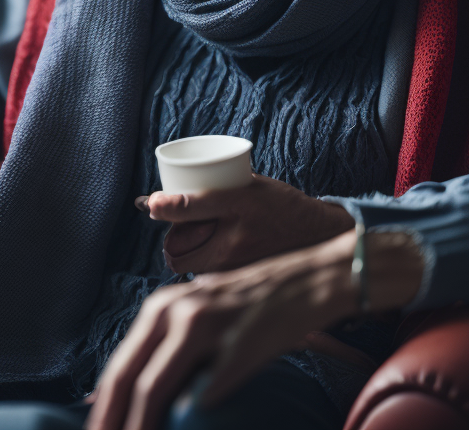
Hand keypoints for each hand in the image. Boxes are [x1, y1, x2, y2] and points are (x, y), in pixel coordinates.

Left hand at [86, 228, 423, 429]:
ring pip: (152, 388)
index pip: (118, 369)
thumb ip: (166, 351)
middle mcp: (176, 310)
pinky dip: (184, 423)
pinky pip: (200, 396)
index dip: (102, 412)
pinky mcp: (236, 347)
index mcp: (163, 307)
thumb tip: (127, 398)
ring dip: (138, 426)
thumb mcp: (201, 318)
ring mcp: (206, 325)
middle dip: (113, 423)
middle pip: (127, 379)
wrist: (309, 281)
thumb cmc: (255, 307)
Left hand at [135, 174, 354, 273]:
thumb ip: (215, 192)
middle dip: (173, 239)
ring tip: (198, 243)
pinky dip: (201, 270)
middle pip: (178, 245)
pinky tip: (213, 258)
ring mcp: (237, 264)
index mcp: (240, 203)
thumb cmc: (282, 206)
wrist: (318, 237)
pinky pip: (204, 278)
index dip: (164, 206)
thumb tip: (168, 200)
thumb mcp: (251, 186)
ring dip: (184, 255)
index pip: (190, 206)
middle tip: (181, 228)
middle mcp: (236, 236)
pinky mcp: (239, 282)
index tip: (150, 204)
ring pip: (187, 265)